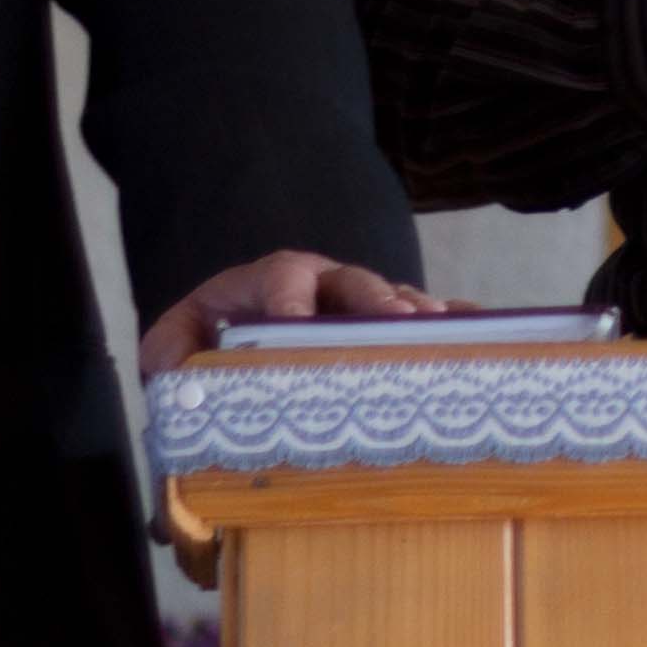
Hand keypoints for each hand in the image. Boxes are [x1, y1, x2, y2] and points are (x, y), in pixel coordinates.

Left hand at [138, 249, 441, 375]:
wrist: (227, 348)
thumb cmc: (206, 349)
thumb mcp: (175, 348)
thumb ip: (168, 355)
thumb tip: (172, 371)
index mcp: (265, 283)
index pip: (281, 276)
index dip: (291, 297)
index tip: (298, 323)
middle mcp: (319, 286)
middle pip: (351, 281)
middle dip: (374, 298)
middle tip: (397, 318)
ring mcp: (356, 307)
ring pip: (392, 300)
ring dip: (417, 313)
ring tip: (441, 329)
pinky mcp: (382, 331)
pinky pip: (421, 322)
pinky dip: (451, 323)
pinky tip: (478, 329)